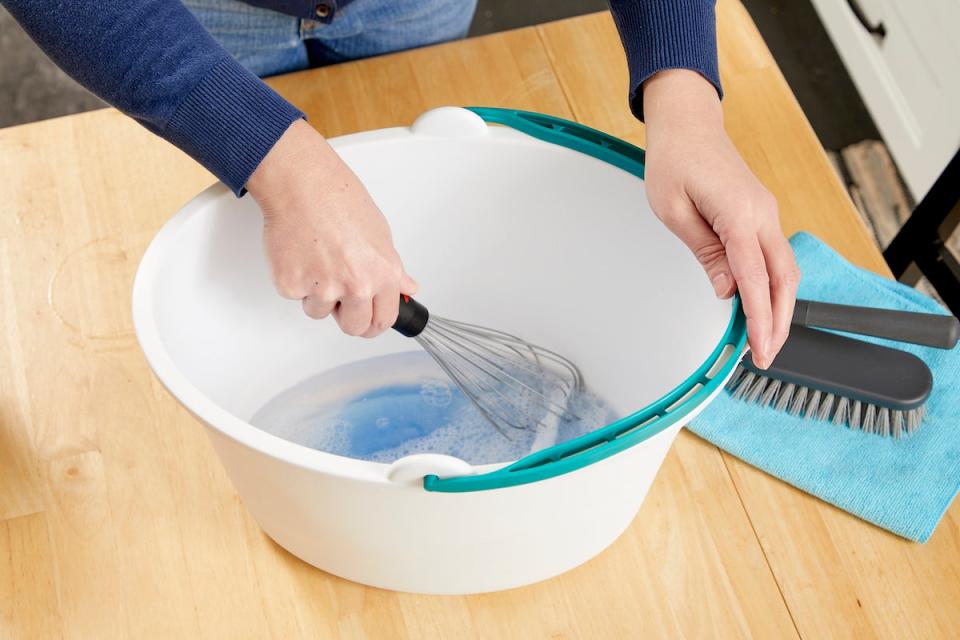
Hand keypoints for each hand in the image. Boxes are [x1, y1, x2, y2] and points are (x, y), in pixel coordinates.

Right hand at [246, 120, 417, 336]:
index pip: (383, 320)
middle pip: (354, 328)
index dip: (373, 322)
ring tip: (318, 258)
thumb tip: (406, 288)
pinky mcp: (292, 286)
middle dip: (347, 316)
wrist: (302, 184)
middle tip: (338, 292)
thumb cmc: (339, 200)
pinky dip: (296, 279)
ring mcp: (323, 289)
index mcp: (383, 274)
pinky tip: (300, 253)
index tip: (367, 318)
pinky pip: (296, 296)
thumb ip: (392, 269)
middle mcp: (357, 285)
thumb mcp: (379, 233)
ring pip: (320, 311)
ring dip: (317, 294)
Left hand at [642, 70, 798, 367]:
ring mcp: (765, 212)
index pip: (756, 279)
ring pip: (785, 268)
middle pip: (784, 278)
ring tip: (766, 339)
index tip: (760, 349)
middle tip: (766, 356)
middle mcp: (761, 213)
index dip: (761, 319)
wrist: (687, 125)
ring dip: (779, 306)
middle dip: (779, 321)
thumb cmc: (673, 161)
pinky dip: (772, 285)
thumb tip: (726, 290)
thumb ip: (705, 252)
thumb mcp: (674, 211)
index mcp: (739, 213)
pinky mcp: (760, 213)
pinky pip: (774, 255)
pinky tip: (761, 305)